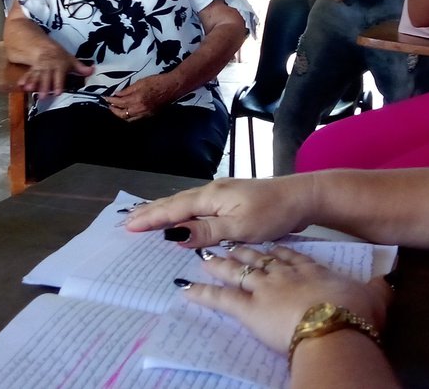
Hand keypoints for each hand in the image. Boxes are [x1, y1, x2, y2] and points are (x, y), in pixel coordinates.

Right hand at [17, 46, 93, 96]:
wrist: (46, 48)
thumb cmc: (61, 57)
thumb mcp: (71, 61)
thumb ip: (81, 68)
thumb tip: (92, 71)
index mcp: (59, 66)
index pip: (59, 76)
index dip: (58, 84)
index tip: (57, 93)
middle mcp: (49, 67)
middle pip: (46, 78)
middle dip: (44, 87)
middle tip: (42, 97)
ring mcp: (40, 68)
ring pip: (36, 76)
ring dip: (32, 83)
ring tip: (29, 90)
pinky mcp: (32, 69)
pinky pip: (28, 74)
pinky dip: (24, 79)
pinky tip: (21, 86)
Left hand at [105, 72, 179, 120]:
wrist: (172, 87)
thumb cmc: (157, 82)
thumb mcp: (141, 82)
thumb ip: (128, 90)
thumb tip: (117, 94)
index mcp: (136, 99)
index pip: (119, 102)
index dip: (111, 100)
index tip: (105, 98)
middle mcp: (139, 109)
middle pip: (122, 114)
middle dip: (113, 110)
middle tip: (108, 105)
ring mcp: (144, 114)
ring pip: (128, 119)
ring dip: (120, 115)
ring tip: (115, 110)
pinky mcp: (149, 115)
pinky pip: (135, 119)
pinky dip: (128, 117)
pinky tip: (126, 112)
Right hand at [125, 175, 312, 244]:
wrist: (301, 197)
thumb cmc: (273, 214)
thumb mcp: (240, 228)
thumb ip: (207, 232)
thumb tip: (174, 235)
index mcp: (211, 197)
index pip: (174, 209)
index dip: (151, 219)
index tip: (128, 227)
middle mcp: (212, 191)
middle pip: (175, 203)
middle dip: (151, 213)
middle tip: (127, 224)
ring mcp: (221, 194)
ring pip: (185, 204)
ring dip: (164, 211)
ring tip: (144, 218)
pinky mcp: (230, 200)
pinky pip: (196, 206)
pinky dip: (181, 212)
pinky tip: (179, 217)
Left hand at [185, 245, 391, 353]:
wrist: (335, 326)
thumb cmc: (354, 315)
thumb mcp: (373, 298)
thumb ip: (377, 289)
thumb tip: (390, 283)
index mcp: (312, 270)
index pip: (290, 256)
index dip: (277, 250)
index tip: (268, 245)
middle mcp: (284, 273)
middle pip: (260, 257)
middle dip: (243, 250)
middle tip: (227, 243)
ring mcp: (264, 288)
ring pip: (236, 270)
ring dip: (219, 263)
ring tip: (204, 256)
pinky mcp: (248, 308)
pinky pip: (219, 299)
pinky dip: (201, 293)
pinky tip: (186, 288)